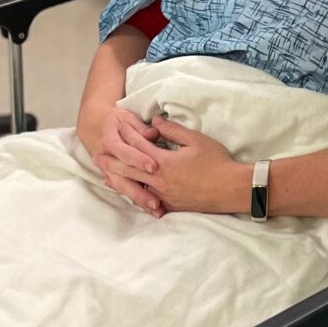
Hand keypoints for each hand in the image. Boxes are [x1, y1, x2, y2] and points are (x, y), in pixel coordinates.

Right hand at [85, 106, 169, 216]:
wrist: (94, 126)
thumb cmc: (115, 121)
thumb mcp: (126, 118)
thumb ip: (140, 128)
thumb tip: (154, 134)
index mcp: (110, 140)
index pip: (125, 152)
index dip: (139, 159)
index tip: (154, 167)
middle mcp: (106, 159)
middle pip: (123, 177)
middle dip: (139, 191)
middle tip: (156, 201)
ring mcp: (107, 170)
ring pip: (122, 187)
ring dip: (138, 199)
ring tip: (155, 210)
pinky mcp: (111, 177)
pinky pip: (123, 189)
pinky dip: (134, 199)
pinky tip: (147, 208)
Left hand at [97, 114, 251, 215]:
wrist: (230, 188)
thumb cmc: (216, 161)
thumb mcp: (195, 140)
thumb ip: (172, 130)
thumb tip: (155, 120)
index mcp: (163, 162)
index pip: (138, 146)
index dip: (126, 135)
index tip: (116, 128)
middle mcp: (158, 180)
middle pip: (129, 168)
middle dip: (112, 161)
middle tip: (97, 155)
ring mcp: (163, 195)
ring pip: (134, 187)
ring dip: (118, 179)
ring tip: (105, 175)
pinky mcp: (170, 206)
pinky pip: (147, 200)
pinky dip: (135, 195)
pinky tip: (130, 193)